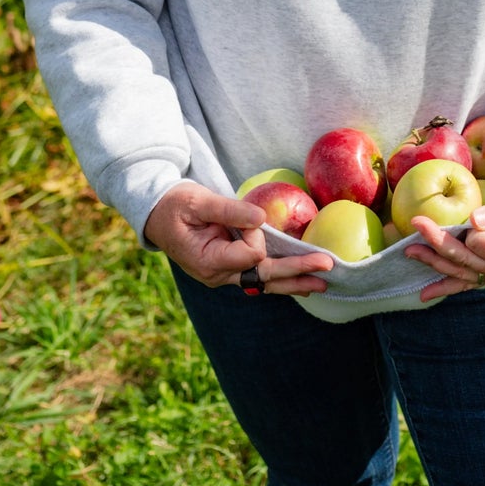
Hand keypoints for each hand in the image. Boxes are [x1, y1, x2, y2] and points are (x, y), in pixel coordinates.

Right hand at [143, 181, 332, 295]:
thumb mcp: (198, 201)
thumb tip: (262, 218)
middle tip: (327, 267)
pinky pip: (258, 276)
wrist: (156, 214)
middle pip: (264, 276)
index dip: (255, 234)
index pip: (248, 254)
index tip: (247, 217)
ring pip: (265, 282)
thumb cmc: (175, 205)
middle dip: (297, 271)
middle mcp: (218, 275)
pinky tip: (300, 283)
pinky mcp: (229, 268)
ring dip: (294, 282)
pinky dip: (280, 279)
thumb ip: (229, 210)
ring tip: (322, 283)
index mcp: (208, 261)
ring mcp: (224, 275)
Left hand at [403, 181, 484, 303]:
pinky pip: (471, 281)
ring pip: (465, 273)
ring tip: (411, 253)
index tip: (453, 214)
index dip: (465, 229)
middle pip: (467, 260)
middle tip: (416, 225)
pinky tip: (426, 292)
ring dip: (437, 264)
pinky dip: (449, 286)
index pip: (480, 243)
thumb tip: (474, 220)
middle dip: (439, 243)